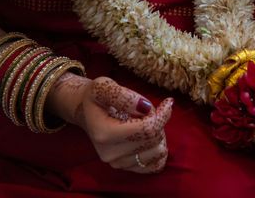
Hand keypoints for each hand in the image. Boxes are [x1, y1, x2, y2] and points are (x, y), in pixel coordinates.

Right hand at [46, 74, 172, 173]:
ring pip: (157, 151)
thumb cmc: (97, 97)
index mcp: (105, 133)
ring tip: (147, 122)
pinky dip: (159, 151)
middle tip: (150, 110)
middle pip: (153, 139)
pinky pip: (154, 166)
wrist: (87, 112)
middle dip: (159, 122)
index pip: (147, 129)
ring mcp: (118, 163)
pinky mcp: (125, 168)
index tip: (167, 102)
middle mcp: (110, 153)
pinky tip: (153, 138)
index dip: (163, 115)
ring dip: (159, 134)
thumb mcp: (104, 86)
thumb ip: (124, 96)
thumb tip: (145, 108)